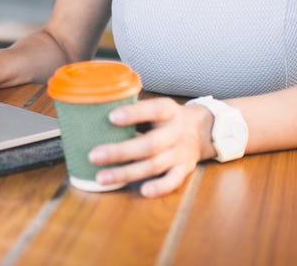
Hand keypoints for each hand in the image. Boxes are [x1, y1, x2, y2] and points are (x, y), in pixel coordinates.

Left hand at [88, 97, 213, 197]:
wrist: (202, 129)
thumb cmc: (166, 118)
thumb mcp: (157, 106)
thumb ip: (134, 108)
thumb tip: (96, 107)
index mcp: (169, 111)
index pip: (154, 110)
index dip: (134, 114)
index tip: (111, 117)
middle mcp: (176, 132)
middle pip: (149, 144)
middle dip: (120, 151)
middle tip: (93, 155)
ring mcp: (181, 153)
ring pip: (154, 165)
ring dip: (127, 173)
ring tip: (102, 177)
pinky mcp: (184, 170)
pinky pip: (172, 181)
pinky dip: (159, 187)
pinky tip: (142, 191)